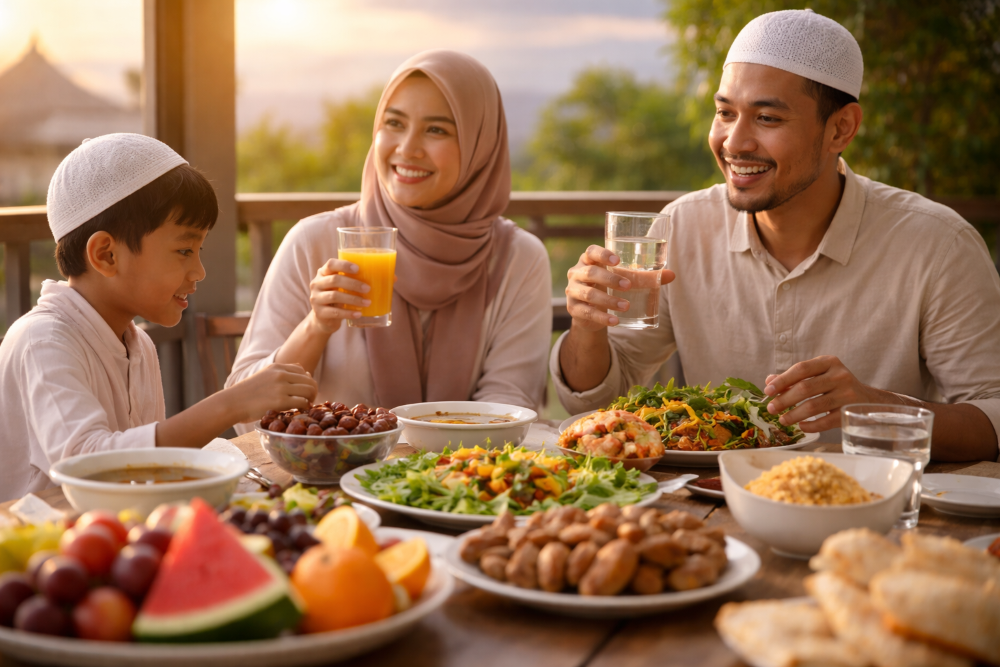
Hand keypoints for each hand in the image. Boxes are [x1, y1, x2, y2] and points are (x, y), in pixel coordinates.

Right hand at [226, 363, 317, 423]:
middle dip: (312, 391)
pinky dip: (305, 407)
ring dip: (310, 399)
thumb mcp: (265, 375)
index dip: (306, 382)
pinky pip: (303, 402)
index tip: (302, 392)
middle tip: (308, 401)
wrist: (232, 402)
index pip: (302, 371)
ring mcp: (281, 387)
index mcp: (277, 367)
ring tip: (305, 406)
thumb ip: (282, 373)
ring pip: (309, 390)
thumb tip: (305, 372)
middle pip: (309, 380)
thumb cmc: (248, 393)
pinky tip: (299, 411)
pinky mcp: (281, 401)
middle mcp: (281, 374)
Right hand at [307, 259, 371, 334]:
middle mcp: (316, 284)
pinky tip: (359, 314)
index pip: (330, 264)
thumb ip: (354, 279)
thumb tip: (386, 277)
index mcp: (323, 273)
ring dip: (353, 299)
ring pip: (335, 296)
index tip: (358, 269)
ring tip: (367, 303)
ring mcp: (316, 298)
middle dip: (353, 284)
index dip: (344, 265)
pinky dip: (348, 313)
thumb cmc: (338, 297)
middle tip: (368, 288)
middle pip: (335, 280)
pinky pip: (335, 312)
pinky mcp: (319, 313)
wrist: (324, 319)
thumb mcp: (342, 286)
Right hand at [564, 245, 674, 331]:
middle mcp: (577, 273)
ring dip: (608, 300)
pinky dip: (602, 317)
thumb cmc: (609, 287)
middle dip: (610, 279)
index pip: (591, 252)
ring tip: (626, 306)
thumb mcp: (624, 279)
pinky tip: (615, 321)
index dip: (602, 254)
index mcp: (588, 260)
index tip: (617, 260)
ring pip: (588, 294)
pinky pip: (587, 312)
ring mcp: (572, 291)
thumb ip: (645, 277)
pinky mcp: (573, 309)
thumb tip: (671, 275)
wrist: (591, 311)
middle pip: (590, 272)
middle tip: (628, 286)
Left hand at [764, 356, 885, 431]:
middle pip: (805, 388)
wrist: (869, 400)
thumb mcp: (818, 376)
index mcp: (829, 362)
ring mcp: (847, 394)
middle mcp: (840, 375)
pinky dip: (811, 425)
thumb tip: (769, 381)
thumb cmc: (836, 386)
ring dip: (794, 414)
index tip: (767, 391)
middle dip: (784, 400)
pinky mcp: (850, 412)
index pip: (801, 368)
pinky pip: (826, 421)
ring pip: (814, 406)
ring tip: (782, 420)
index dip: (782, 380)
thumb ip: (795, 378)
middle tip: (771, 409)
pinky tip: (801, 426)